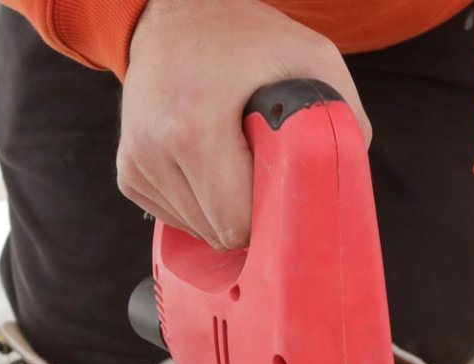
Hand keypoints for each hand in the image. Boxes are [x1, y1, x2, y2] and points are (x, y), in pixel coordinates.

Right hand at [119, 0, 370, 249]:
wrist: (181, 15)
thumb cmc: (247, 38)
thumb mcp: (312, 60)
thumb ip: (342, 123)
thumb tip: (344, 183)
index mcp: (194, 128)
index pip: (236, 224)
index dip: (269, 215)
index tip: (281, 185)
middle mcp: (154, 149)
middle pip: (217, 233)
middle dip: (248, 212)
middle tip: (261, 166)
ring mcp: (136, 163)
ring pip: (196, 230)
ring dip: (222, 208)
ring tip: (232, 157)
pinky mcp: (129, 173)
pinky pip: (174, 218)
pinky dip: (199, 203)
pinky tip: (209, 164)